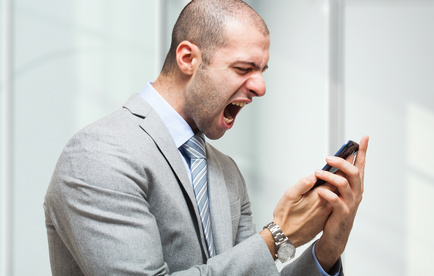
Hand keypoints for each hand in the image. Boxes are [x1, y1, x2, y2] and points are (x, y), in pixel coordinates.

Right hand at [261, 174, 332, 253]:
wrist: (285, 237)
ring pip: (335, 198)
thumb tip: (314, 176)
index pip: (334, 180)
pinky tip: (325, 197)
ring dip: (335, 190)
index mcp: (317, 198)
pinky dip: (331, 200)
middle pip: (337, 189)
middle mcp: (325, 206)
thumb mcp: (290, 196)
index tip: (339, 164)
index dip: (338, 171)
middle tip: (338, 170)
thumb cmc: (285, 217)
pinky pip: (331, 207)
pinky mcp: (323, 221)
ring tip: (330, 182)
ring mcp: (325, 215)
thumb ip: (303, 184)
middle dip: (338, 179)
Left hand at [314, 136, 368, 271]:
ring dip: (330, 176)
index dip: (363, 151)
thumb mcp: (340, 191)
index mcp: (356, 185)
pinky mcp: (343, 213)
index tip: (364, 137)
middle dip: (342, 162)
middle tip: (327, 158)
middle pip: (354, 172)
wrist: (336, 233)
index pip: (361, 165)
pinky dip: (327, 194)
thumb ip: (340, 176)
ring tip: (317, 172)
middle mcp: (357, 192)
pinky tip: (319, 191)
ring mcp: (351, 203)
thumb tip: (336, 159)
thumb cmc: (336, 209)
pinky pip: (336, 201)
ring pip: (344, 184)